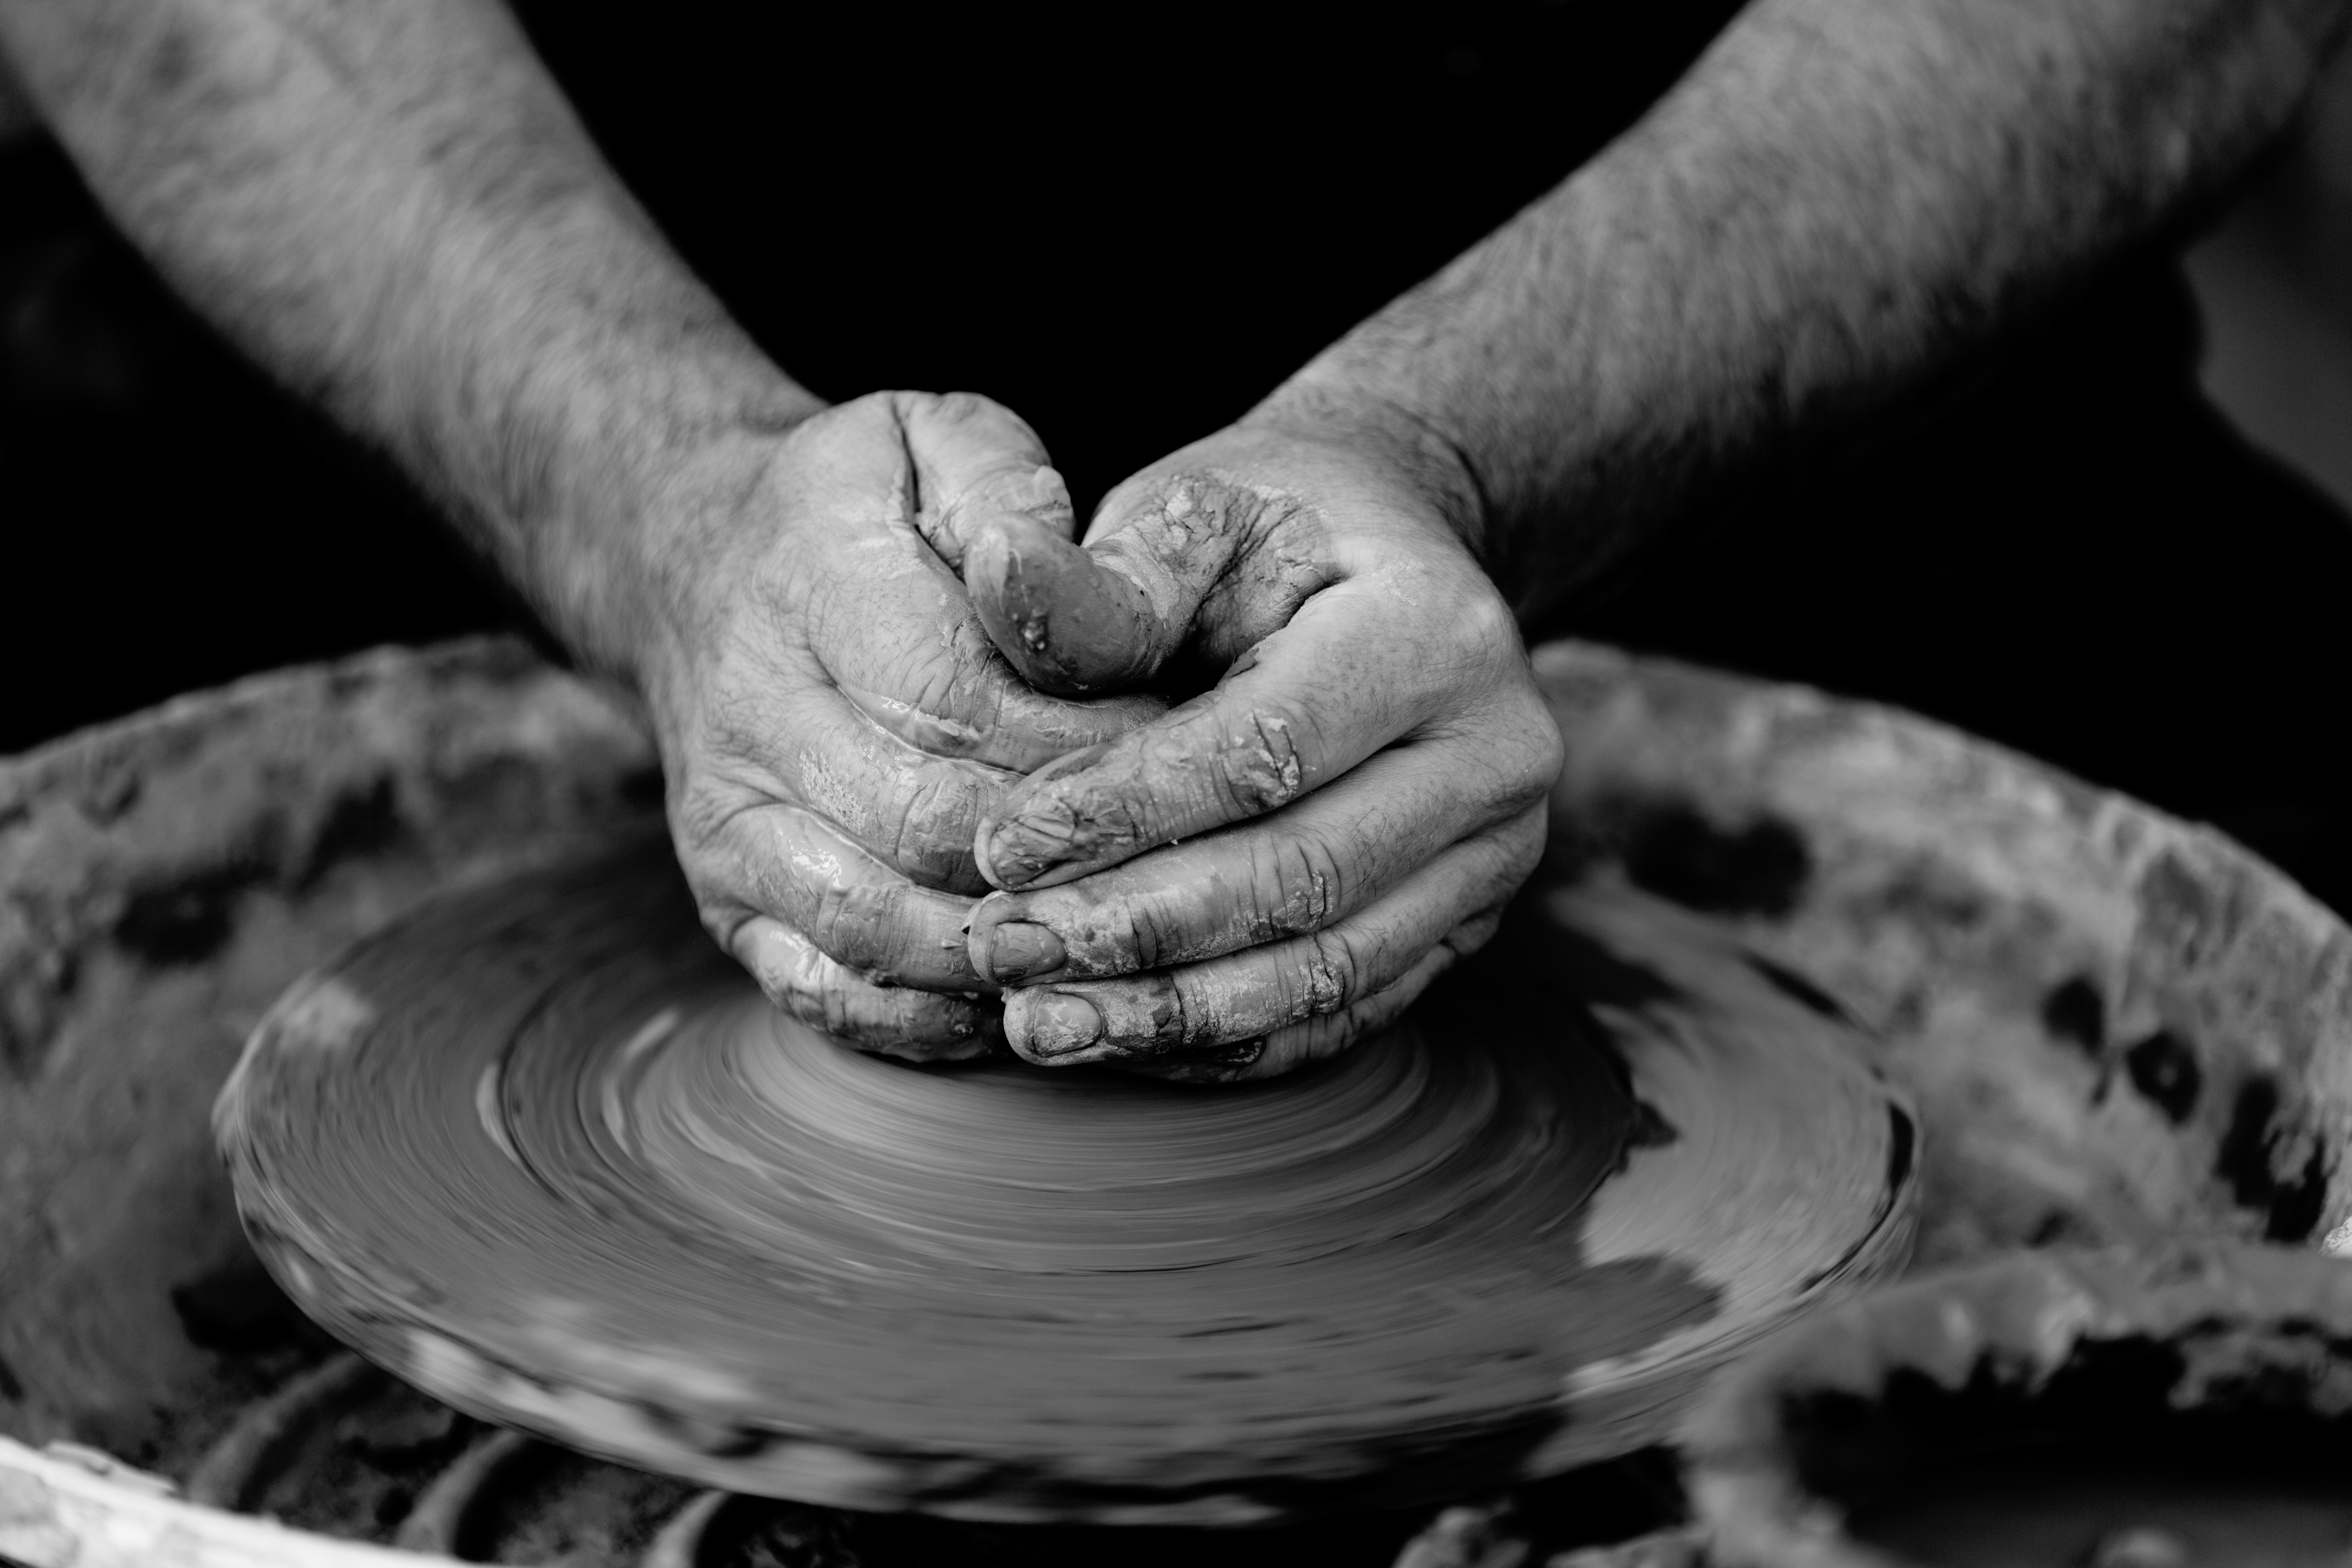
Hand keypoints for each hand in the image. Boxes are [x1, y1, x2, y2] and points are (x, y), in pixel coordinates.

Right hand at [633, 391, 1154, 1057]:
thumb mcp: (936, 437)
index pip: (964, 705)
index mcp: (813, 590)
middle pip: (933, 831)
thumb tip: (1048, 581)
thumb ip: (1009, 493)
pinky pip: (830, 995)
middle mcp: (753, 719)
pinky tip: (1027, 999)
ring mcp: (731, 827)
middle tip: (1182, 872)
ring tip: (1122, 950)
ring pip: (883, 932)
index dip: (1086, 753)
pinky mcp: (728, 905)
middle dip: (1071, 863)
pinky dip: (934, 1021)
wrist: (699, 567)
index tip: (1185, 763)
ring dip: (1012, 956)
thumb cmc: (863, 506)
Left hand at [958, 402, 1562, 1080]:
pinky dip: (1229, 1042)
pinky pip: (1345, 1011)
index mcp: (1438, 631)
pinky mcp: (1464, 925)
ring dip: (1174, 1012)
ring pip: (1328, 968)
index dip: (1128, 810)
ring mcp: (1494, 854)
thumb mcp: (1195, 513)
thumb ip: (1108, 580)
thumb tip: (1000, 576)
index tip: (1001, 849)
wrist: (1383, 563)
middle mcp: (1497, 754)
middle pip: (1305, 874)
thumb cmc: (1267, 535)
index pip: (1267, 749)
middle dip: (1140, 929)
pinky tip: (1121, 1043)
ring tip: (1041, 1025)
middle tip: (1003, 952)